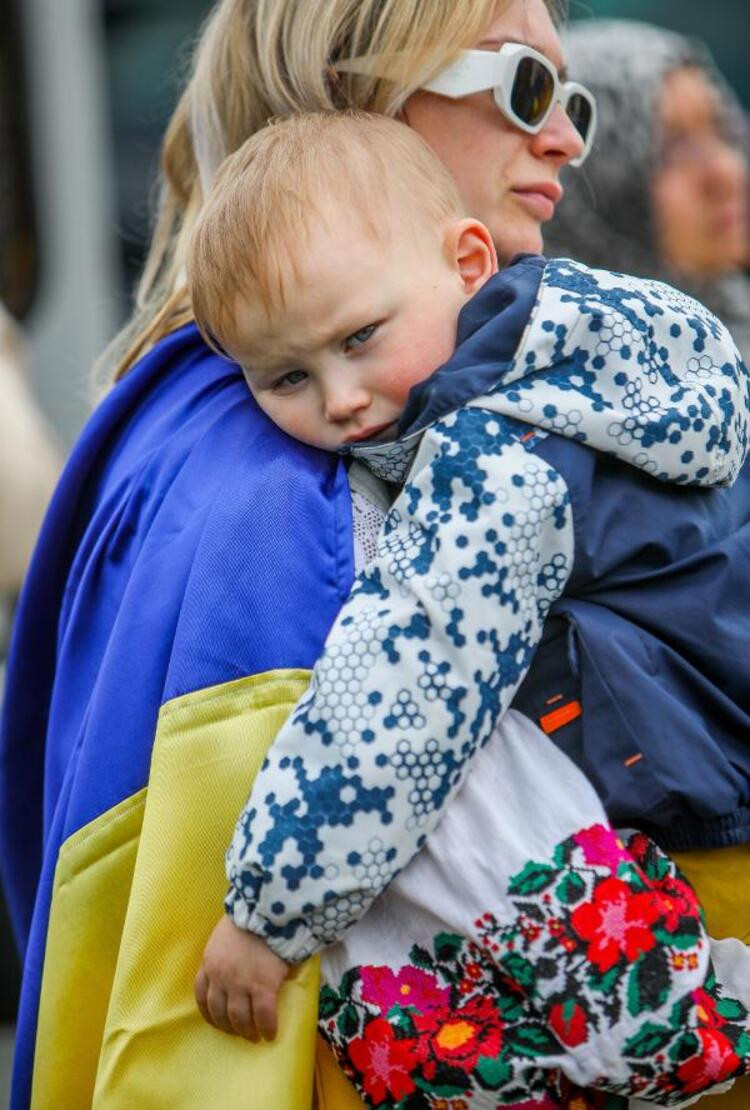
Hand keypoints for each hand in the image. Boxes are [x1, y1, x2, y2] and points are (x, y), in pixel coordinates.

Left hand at [195, 914, 289, 1039]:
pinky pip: (264, 1016)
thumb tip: (231, 968)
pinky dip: (268, 1028)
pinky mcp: (263, 987)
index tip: (217, 1022)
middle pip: (219, 1012)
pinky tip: (271, 1034)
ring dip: (246, 1031)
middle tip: (238, 1032)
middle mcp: (221, 979)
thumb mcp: (222, 937)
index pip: (201, 996)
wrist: (265, 913)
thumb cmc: (246, 919)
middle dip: (228, 1026)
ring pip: (239, 1018)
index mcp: (209, 964)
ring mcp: (241, 985)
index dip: (209, 1013)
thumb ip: (222, 955)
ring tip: (254, 1036)